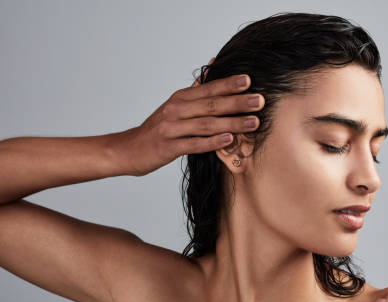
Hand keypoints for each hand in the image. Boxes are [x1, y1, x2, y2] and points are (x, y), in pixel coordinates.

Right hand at [113, 57, 264, 176]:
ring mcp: (172, 128)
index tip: (249, 81)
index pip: (208, 88)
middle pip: (211, 105)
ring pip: (207, 124)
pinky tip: (230, 139)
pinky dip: (213, 142)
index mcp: (180, 99)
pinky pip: (195, 144)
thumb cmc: (158, 129)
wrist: (127, 149)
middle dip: (238, 102)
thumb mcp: (174, 106)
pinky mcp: (169, 147)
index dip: (228, 84)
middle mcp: (176, 110)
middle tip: (260, 101)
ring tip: (254, 122)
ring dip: (232, 123)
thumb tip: (213, 66)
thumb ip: (195, 90)